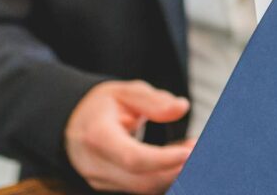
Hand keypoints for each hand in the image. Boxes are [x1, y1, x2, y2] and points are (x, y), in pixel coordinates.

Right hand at [64, 80, 194, 193]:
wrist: (73, 123)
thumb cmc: (103, 105)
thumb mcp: (126, 92)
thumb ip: (153, 100)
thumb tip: (182, 107)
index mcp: (97, 136)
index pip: (132, 158)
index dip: (163, 159)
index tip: (190, 152)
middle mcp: (95, 164)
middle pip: (141, 180)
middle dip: (176, 169)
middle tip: (203, 150)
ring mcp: (100, 179)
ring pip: (143, 187)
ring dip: (173, 173)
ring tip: (194, 150)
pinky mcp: (109, 186)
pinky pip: (140, 187)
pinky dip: (163, 176)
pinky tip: (179, 160)